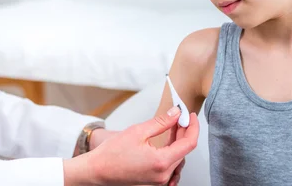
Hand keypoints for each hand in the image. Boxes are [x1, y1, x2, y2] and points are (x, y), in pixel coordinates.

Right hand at [64, 107, 198, 185]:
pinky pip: (170, 164)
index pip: (188, 143)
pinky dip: (171, 150)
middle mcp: (164, 174)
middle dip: (184, 131)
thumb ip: (161, 122)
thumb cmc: (112, 153)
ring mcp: (160, 179)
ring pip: (178, 157)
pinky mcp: (155, 180)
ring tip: (172, 126)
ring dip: (178, 141)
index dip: (192, 127)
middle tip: (180, 116)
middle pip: (184, 150)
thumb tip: (176, 113)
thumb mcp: (138, 131)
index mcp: (161, 162)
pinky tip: (167, 140)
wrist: (98, 170)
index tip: (190, 116)